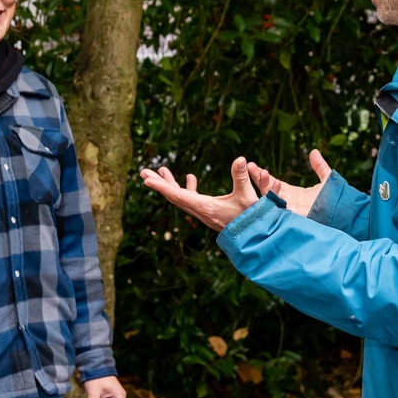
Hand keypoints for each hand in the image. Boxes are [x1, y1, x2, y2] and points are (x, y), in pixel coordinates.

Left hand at [139, 156, 259, 231]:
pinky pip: (191, 199)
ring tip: (161, 170)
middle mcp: (200, 211)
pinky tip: (190, 177)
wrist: (254, 239)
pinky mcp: (208, 212)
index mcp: (205, 207)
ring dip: (169, 184)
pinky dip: (187, 188)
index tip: (146, 180)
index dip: (161, 187)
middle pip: (173, 196)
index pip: (178, 195)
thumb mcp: (247, 196)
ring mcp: (202, 213)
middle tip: (143, 172)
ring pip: (180, 197)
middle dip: (158, 183)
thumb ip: (242, 177)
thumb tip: (240, 159)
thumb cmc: (251, 219)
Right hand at [246, 149, 332, 217]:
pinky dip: (267, 197)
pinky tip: (260, 187)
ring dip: (260, 184)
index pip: (273, 183)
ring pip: (268, 197)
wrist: (345, 213)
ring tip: (253, 171)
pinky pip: (275, 207)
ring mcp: (288, 210)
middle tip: (245, 166)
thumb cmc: (337, 200)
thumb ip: (320, 166)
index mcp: (293, 194)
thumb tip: (314, 151)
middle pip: (267, 188)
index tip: (251, 165)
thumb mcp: (327, 179)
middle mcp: (288, 202)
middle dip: (256, 178)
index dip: (262, 174)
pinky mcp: (290, 216)